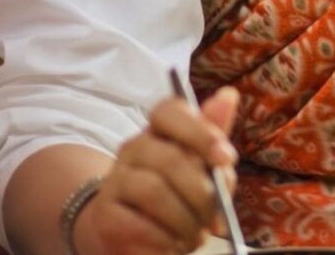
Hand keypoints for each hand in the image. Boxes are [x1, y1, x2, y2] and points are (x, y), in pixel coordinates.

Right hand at [74, 86, 241, 254]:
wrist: (130, 231)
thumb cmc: (176, 194)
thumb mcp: (201, 167)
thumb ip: (214, 137)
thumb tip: (229, 95)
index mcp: (159, 131)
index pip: (170, 111)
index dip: (201, 132)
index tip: (226, 159)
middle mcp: (133, 149)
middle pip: (170, 159)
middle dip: (202, 194)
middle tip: (217, 219)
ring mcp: (115, 180)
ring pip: (154, 192)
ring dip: (185, 221)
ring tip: (196, 236)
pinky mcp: (105, 214)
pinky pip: (139, 224)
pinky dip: (165, 239)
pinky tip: (173, 244)